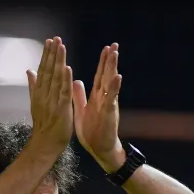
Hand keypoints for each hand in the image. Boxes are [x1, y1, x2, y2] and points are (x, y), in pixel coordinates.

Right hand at [26, 37, 73, 149]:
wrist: (45, 144)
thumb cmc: (43, 125)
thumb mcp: (36, 103)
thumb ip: (33, 86)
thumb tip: (29, 70)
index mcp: (39, 93)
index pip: (43, 70)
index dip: (46, 55)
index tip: (49, 42)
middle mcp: (44, 95)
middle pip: (48, 71)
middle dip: (52, 54)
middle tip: (55, 38)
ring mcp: (52, 101)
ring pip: (55, 78)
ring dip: (58, 61)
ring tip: (61, 46)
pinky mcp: (61, 109)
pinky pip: (63, 92)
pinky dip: (65, 80)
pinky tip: (67, 67)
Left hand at [72, 43, 125, 172]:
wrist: (99, 149)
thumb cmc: (92, 131)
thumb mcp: (82, 110)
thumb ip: (80, 96)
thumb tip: (76, 81)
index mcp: (97, 97)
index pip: (99, 75)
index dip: (102, 62)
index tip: (106, 48)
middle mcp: (104, 98)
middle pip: (107, 75)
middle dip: (110, 60)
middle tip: (114, 44)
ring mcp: (108, 104)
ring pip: (111, 82)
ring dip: (113, 67)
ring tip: (115, 53)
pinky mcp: (109, 112)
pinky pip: (111, 97)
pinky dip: (114, 87)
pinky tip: (117, 76)